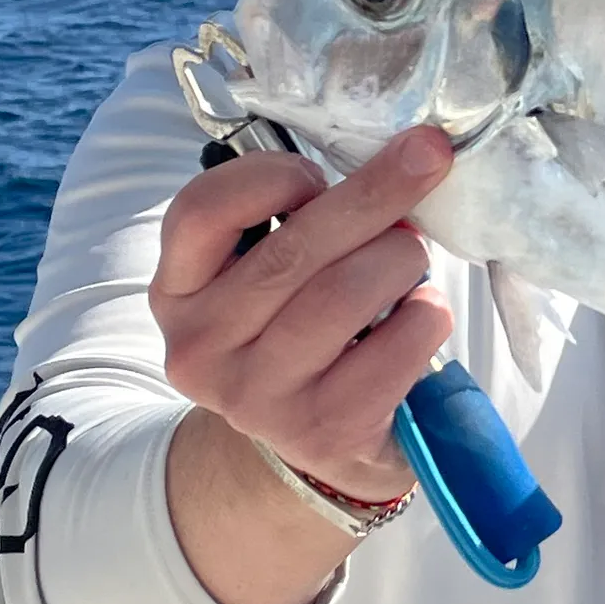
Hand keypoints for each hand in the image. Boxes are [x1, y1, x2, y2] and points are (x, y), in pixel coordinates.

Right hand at [150, 126, 455, 502]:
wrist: (318, 446)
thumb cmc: (301, 333)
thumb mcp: (268, 278)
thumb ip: (297, 222)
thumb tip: (394, 157)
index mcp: (177, 292)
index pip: (201, 210)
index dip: (271, 175)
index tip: (320, 173)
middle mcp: (202, 346)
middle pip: (295, 248)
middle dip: (375, 193)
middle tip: (427, 158)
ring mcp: (258, 395)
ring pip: (345, 293)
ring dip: (401, 257)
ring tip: (413, 258)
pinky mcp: (323, 429)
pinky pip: (394, 348)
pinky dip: (425, 315)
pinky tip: (423, 312)